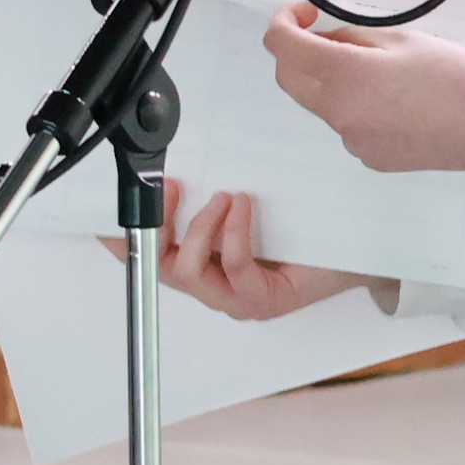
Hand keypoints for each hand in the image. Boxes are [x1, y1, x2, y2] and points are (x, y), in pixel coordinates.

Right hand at [103, 179, 367, 320]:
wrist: (355, 251)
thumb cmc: (300, 231)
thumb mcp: (242, 210)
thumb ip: (209, 198)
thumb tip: (180, 164)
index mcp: (202, 270)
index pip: (148, 260)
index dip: (122, 242)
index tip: (109, 213)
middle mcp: (214, 291)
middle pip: (160, 267)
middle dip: (158, 225)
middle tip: (171, 187)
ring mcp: (237, 300)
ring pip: (190, 272)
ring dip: (201, 228)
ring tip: (223, 197)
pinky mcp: (265, 301)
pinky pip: (235, 267)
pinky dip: (234, 232)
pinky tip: (243, 206)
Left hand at [263, 4, 464, 173]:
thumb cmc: (458, 78)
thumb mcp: (402, 40)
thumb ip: (352, 37)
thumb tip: (326, 41)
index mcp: (343, 77)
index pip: (281, 46)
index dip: (285, 22)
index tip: (306, 14)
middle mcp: (338, 113)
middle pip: (290, 79)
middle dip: (299, 54)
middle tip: (334, 37)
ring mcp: (352, 141)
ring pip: (321, 103)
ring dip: (333, 82)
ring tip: (384, 71)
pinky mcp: (370, 158)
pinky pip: (348, 126)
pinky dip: (357, 107)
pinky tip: (397, 101)